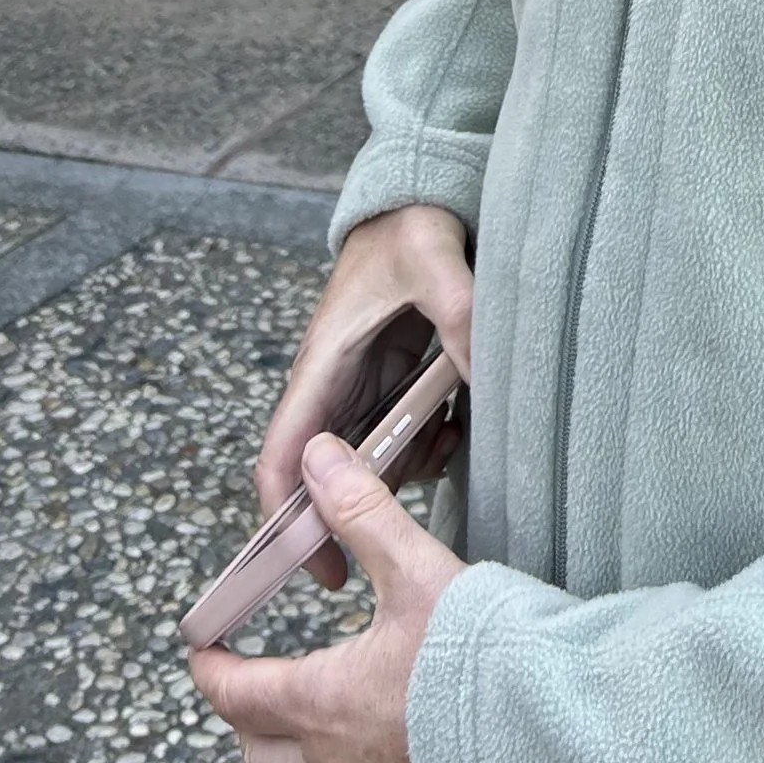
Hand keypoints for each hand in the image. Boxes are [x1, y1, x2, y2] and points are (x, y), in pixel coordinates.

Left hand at [192, 433, 463, 762]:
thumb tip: (319, 460)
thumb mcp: (418, 571)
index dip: (213, 669)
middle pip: (259, 755)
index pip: (237, 694)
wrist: (554, 736)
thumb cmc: (485, 659)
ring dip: (296, 754)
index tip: (204, 651)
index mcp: (323, 703)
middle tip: (252, 682)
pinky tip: (383, 753)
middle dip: (247, 717)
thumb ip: (364, 514)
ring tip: (318, 716)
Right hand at [258, 203, 472, 589]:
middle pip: (325, 473)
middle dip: (353, 512)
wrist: (418, 194)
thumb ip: (458, 313)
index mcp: (324, 364)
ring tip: (447, 447)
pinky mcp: (392, 375)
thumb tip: (481, 373)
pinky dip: (426, 442)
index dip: (284, 520)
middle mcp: (334, 382)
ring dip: (402, 471)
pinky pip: (400, 432)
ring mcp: (363, 381)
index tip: (315, 568)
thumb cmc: (410, 223)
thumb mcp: (435, 262)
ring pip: (370, 457)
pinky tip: (458, 423)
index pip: (282, 456)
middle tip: (394, 545)